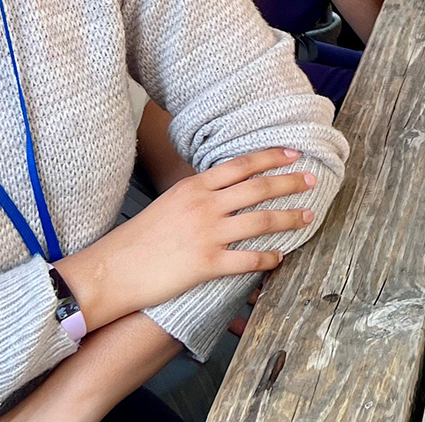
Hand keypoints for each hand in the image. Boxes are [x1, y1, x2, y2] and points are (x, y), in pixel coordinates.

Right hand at [53, 147, 315, 327]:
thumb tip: (223, 188)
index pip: (241, 165)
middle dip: (290, 183)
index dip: (271, 158)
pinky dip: (268, 258)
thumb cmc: (138, 238)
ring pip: (260, 221)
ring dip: (288, 218)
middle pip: (258, 188)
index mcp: (194, 186)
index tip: (294, 155)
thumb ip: (197, 193)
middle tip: (313, 181)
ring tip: (308, 217)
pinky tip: (280, 258)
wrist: (111, 269)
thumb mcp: (168, 202)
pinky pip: (248, 259)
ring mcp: (207, 234)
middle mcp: (204, 205)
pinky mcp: (206, 264)